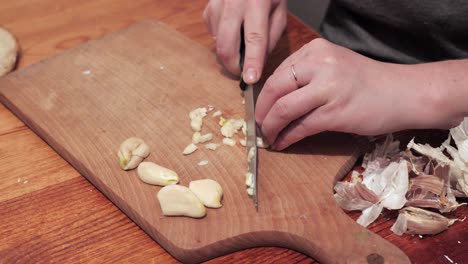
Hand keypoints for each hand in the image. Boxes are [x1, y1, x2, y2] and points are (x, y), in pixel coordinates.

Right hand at [203, 0, 286, 83]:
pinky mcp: (208, 7)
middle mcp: (234, 2)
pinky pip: (212, 32)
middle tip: (242, 72)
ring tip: (241, 44)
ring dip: (228, 51)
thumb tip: (257, 64)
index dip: (252, 61)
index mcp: (257, 2)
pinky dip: (222, 38)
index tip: (250, 80)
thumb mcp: (279, 13)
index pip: (254, 38)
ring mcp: (217, 3)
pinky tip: (233, 29)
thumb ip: (270, 39)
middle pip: (226, 44)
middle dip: (232, 66)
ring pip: (217, 41)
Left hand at [256, 38, 461, 149]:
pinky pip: (301, 127)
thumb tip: (275, 99)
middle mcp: (319, 64)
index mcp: (316, 50)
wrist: (404, 93)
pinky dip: (287, 137)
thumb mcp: (334, 67)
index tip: (261, 110)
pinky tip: (283, 143)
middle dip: (262, 112)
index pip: (277, 73)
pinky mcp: (335, 112)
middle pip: (275, 89)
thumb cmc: (368, 83)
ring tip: (269, 137)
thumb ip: (306, 75)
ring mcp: (328, 88)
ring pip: (284, 109)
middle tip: (260, 126)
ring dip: (271, 127)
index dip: (264, 96)